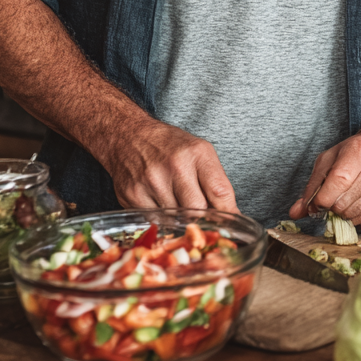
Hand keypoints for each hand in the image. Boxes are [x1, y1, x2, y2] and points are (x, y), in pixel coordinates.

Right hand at [100, 117, 239, 211]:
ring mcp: (152, 182)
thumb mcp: (199, 151)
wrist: (128, 137)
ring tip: (180, 207)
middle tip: (204, 219)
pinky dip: (162, 219)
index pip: (220, 191)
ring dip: (182, 219)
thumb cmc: (169, 146)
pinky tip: (162, 205)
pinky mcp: (133, 196)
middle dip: (203, 218)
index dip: (229, 212)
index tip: (231, 223)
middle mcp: (175, 167)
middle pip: (198, 210)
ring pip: (176, 219)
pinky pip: (156, 220)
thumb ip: (215, 180)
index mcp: (197, 153)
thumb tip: (231, 214)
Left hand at [288, 132, 360, 230]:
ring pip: (357, 217)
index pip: (335, 186)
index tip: (319, 202)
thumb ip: (312, 186)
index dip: (321, 201)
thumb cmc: (358, 153)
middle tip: (337, 200)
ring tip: (352, 201)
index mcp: (360, 150)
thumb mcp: (331, 159)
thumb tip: (296, 213)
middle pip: (344, 205)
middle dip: (334, 208)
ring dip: (348, 215)